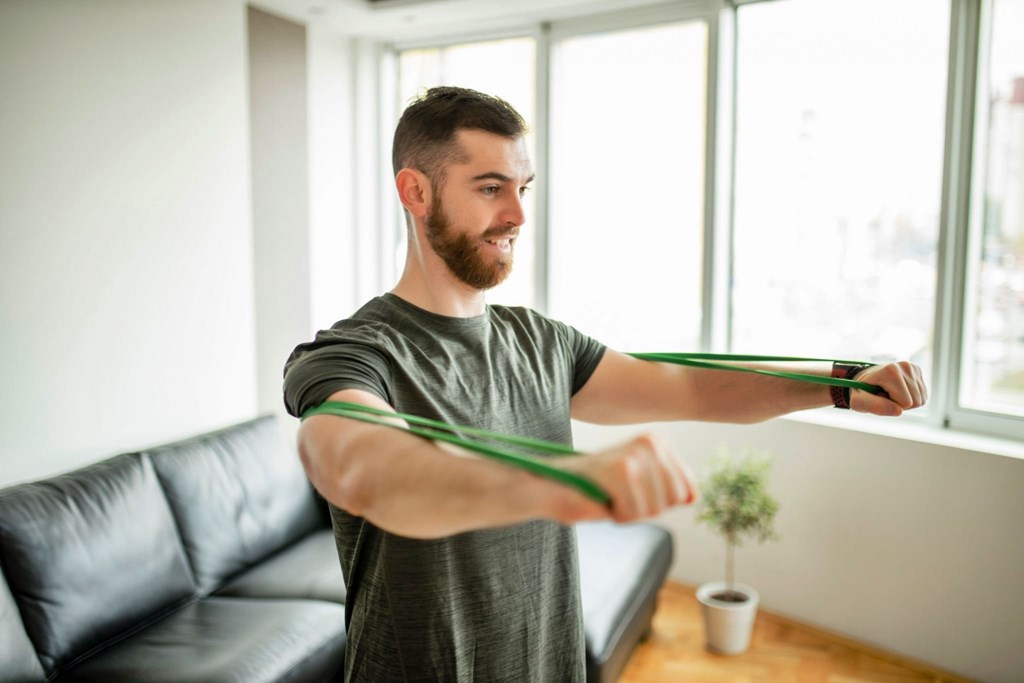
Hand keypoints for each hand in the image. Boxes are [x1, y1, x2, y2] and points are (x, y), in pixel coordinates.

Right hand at [558, 434, 696, 522]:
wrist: (553, 483)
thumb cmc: (598, 487)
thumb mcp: (642, 485)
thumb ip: (670, 487)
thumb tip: (693, 498)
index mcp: (656, 442)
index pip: (686, 490)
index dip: (661, 503)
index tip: (635, 492)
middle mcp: (649, 443)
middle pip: (672, 501)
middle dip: (647, 508)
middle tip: (619, 495)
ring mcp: (635, 455)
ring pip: (654, 509)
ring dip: (631, 512)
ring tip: (609, 495)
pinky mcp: (620, 470)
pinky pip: (634, 513)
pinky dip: (618, 515)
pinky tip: (602, 499)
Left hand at [850, 361, 926, 415]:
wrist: (866, 379)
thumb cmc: (861, 392)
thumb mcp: (859, 401)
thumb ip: (875, 406)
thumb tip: (899, 411)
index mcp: (890, 371)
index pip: (905, 403)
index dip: (891, 405)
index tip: (878, 395)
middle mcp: (904, 366)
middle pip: (915, 402)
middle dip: (900, 404)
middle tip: (884, 395)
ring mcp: (912, 367)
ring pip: (921, 400)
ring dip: (905, 401)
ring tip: (890, 392)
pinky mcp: (917, 371)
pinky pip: (923, 396)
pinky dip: (911, 397)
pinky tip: (898, 390)